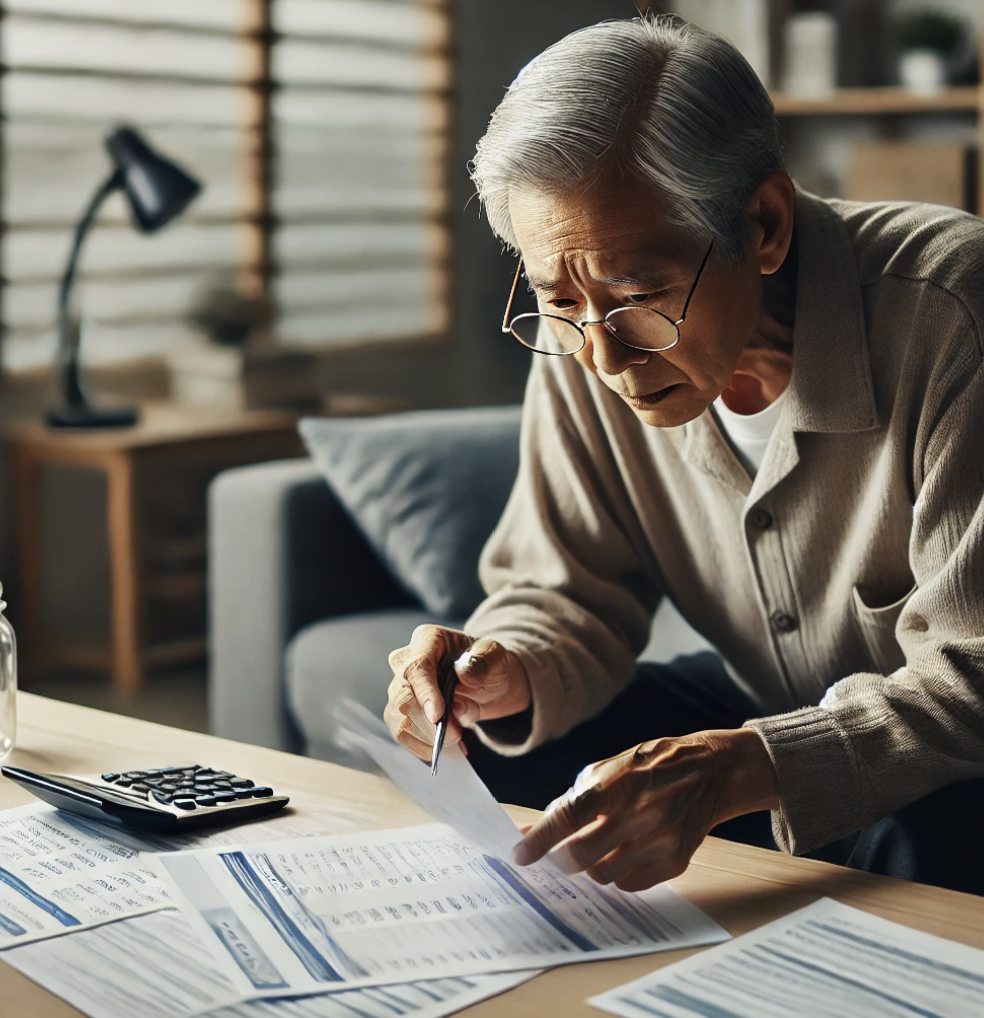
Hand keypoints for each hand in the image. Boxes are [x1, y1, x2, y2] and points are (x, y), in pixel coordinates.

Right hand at [384, 625, 531, 759]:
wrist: (489, 682)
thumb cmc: (489, 664)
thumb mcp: (496, 657)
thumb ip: (482, 661)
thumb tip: (462, 672)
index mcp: (428, 640)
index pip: (416, 667)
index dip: (424, 693)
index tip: (438, 716)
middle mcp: (407, 662)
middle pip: (402, 697)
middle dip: (429, 723)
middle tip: (456, 734)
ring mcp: (400, 689)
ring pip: (398, 720)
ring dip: (426, 737)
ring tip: (455, 739)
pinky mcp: (401, 713)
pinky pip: (402, 734)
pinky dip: (423, 747)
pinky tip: (445, 749)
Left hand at [513, 728, 779, 891]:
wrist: (709, 771)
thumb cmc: (649, 766)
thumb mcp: (607, 769)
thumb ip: (573, 798)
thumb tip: (537, 827)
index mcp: (614, 785)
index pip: (568, 816)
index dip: (540, 839)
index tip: (518, 854)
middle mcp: (637, 813)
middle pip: (582, 857)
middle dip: (563, 861)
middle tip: (559, 856)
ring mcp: (658, 839)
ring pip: (604, 876)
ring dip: (593, 866)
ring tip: (603, 845)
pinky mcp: (676, 860)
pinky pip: (631, 885)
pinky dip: (620, 875)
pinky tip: (626, 853)